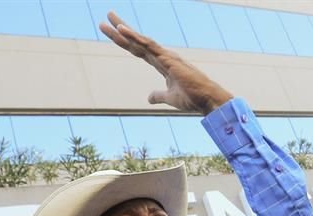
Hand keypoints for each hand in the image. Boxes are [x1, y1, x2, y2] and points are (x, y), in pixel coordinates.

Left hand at [99, 12, 233, 114]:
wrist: (207, 100)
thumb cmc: (193, 98)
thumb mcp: (170, 98)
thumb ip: (158, 95)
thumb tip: (148, 97)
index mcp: (162, 64)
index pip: (139, 50)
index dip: (125, 42)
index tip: (112, 32)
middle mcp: (162, 56)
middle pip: (136, 41)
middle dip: (120, 30)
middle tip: (105, 18)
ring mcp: (165, 56)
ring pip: (140, 40)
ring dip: (124, 30)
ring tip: (109, 18)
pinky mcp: (168, 58)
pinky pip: (148, 45)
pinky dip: (135, 37)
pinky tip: (122, 30)